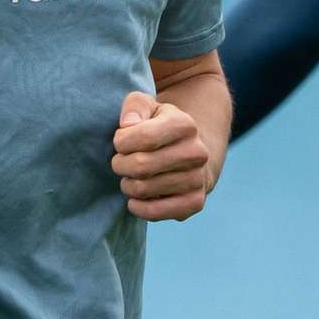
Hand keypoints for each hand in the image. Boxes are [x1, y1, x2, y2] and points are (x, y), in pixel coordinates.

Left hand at [112, 90, 216, 220]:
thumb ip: (135, 106)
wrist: (190, 153)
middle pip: (140, 165)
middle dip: (120, 165)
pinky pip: (156, 213)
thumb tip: (128, 125)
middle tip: (120, 163)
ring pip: (143, 189)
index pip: (142, 136)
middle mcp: (197, 152)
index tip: (120, 142)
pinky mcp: (195, 202)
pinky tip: (135, 199)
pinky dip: (138, 208)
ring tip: (130, 178)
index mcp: (185, 125)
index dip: (121, 142)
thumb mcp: (148, 107)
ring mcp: (198, 179)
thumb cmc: (160, 128)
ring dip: (127, 185)